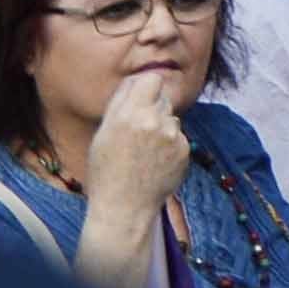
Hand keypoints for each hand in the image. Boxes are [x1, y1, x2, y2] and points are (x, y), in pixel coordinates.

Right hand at [86, 65, 191, 227]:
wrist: (123, 208)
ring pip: (172, 119)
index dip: (146, 87)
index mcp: (127, 115)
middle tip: (139, 133)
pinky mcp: (184, 149)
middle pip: (163, 98)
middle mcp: (152, 121)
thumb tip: (136, 80)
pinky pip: (179, 138)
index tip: (142, 98)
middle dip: (153, 109)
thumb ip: (120, 104)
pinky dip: (170, 147)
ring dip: (162, 129)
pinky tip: (156, 164)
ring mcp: (171, 135)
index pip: (151, 79)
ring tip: (144, 154)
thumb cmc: (106, 172)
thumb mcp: (103, 135)